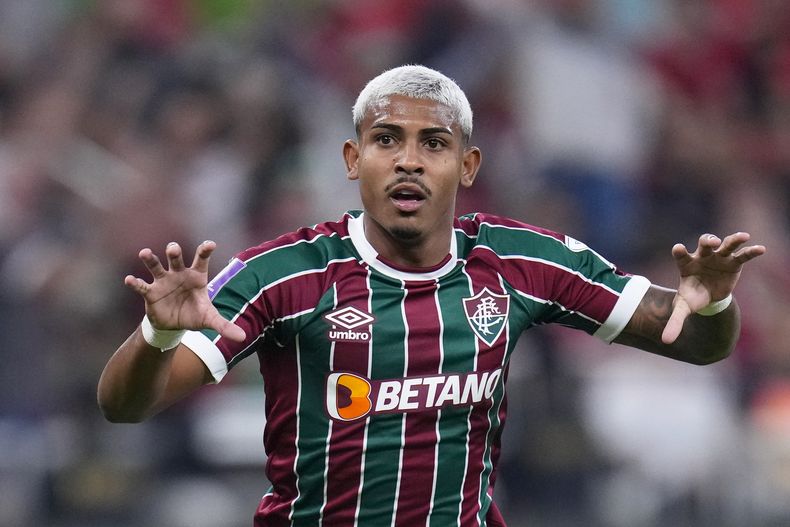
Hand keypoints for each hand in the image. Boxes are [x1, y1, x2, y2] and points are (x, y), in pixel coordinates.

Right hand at [124, 241, 245, 341]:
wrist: (175, 325)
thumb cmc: (194, 314)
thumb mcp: (210, 319)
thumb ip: (225, 326)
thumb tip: (243, 338)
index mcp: (196, 276)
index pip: (201, 259)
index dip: (205, 250)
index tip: (210, 244)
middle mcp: (179, 274)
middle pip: (176, 258)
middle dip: (174, 252)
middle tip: (173, 248)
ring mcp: (164, 281)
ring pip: (156, 266)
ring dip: (150, 259)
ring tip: (145, 253)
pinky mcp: (151, 292)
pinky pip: (142, 286)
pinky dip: (135, 282)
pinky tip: (129, 279)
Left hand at [661, 232, 764, 343]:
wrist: (708, 296)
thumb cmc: (693, 297)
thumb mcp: (684, 309)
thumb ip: (675, 322)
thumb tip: (665, 342)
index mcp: (687, 264)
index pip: (681, 255)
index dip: (679, 251)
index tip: (678, 248)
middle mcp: (702, 257)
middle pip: (704, 244)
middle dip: (708, 241)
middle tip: (711, 243)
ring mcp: (718, 258)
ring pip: (725, 244)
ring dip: (733, 240)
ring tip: (743, 236)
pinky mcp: (733, 263)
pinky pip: (743, 255)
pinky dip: (751, 252)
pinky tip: (760, 249)